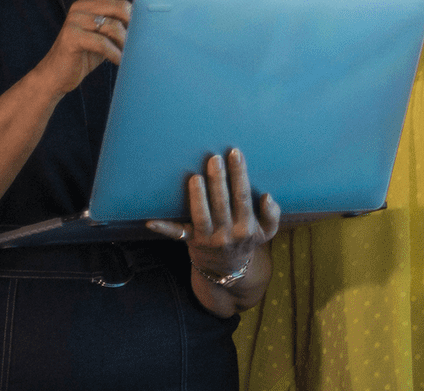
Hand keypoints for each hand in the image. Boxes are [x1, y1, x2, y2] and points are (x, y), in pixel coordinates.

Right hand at [35, 0, 134, 98]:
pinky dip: (115, 55)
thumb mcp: (106, 35)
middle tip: (131, 44)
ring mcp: (75, 19)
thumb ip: (119, 24)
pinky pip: (103, 43)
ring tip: (123, 56)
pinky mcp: (72, 36)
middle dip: (131, 29)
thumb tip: (144, 22)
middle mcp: (82, 5)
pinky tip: (118, 61)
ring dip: (124, 45)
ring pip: (114, 27)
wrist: (57, 75)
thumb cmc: (86, 54)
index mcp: (91, 1)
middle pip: (122, 8)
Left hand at [147, 148, 280, 284]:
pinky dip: (164, 228)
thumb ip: (273, 214)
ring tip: (196, 177)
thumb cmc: (247, 241)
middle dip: (219, 180)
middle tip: (214, 159)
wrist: (227, 270)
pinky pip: (177, 234)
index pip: (242, 196)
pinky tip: (151, 221)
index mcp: (246, 227)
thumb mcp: (267, 232)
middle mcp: (227, 233)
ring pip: (202, 216)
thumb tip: (267, 197)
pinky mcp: (191, 241)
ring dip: (198, 197)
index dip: (239, 174)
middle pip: (222, 203)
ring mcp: (208, 238)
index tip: (235, 153)